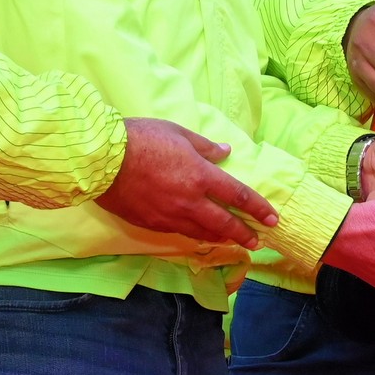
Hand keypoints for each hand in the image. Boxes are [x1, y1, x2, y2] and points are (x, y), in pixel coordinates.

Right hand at [97, 118, 278, 248]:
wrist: (102, 160)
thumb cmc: (140, 138)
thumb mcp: (177, 133)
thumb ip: (204, 146)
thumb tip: (226, 152)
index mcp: (201, 175)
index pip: (238, 196)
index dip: (258, 208)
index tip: (272, 218)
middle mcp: (191, 201)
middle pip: (225, 223)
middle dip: (244, 234)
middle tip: (257, 242)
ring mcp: (171, 216)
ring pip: (203, 233)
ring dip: (222, 239)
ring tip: (233, 242)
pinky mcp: (153, 224)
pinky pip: (181, 233)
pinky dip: (196, 235)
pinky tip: (200, 235)